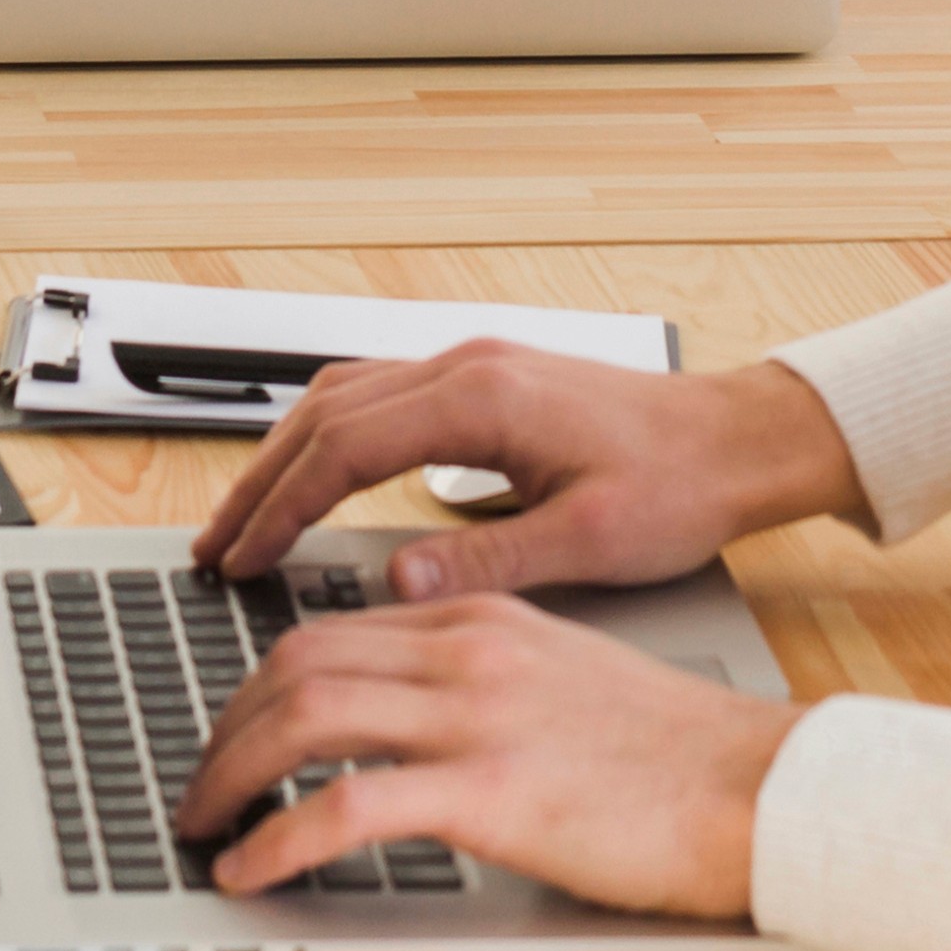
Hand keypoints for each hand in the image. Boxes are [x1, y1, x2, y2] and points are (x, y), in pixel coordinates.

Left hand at [174, 591, 799, 917]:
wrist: (756, 781)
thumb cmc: (676, 749)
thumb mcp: (566, 675)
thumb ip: (485, 673)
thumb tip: (410, 710)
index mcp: (488, 616)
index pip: (335, 628)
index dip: (260, 684)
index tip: (232, 730)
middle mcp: (471, 649)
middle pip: (299, 659)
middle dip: (225, 724)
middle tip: (202, 785)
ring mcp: (479, 715)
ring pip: (305, 714)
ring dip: (229, 774)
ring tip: (206, 826)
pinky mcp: (491, 790)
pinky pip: (348, 806)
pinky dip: (279, 840)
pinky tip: (255, 871)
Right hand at [191, 347, 859, 602]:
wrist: (739, 440)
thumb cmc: (680, 485)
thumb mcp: (588, 540)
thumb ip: (488, 560)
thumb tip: (394, 584)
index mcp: (484, 398)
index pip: (346, 448)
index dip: (282, 508)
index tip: (239, 563)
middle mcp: (470, 367)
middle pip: (325, 412)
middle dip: (261, 482)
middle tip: (212, 549)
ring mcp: (476, 367)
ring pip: (345, 396)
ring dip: (288, 455)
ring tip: (244, 523)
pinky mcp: (488, 383)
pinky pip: (381, 398)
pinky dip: (331, 438)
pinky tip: (316, 482)